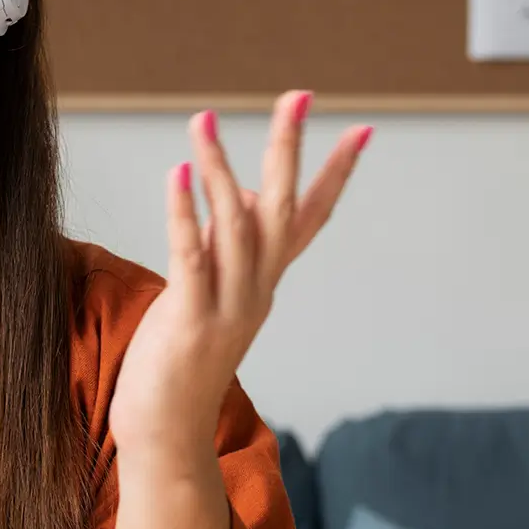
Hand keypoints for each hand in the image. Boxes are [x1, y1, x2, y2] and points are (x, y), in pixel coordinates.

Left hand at [109, 92, 371, 470]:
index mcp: (264, 284)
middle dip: (290, 150)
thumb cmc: (181, 361)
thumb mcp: (211, 295)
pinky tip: (177, 174)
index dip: (335, 175)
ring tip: (202, 120)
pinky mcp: (189, 319)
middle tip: (297, 95)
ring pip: (235, 225)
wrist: (165, 432)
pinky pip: (192, 256)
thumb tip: (238, 191)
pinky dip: (185, 213)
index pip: (311, 220)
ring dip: (220, 169)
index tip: (362, 129)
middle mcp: (256, 291)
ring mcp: (227, 305)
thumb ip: (227, 247)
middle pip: (283, 209)